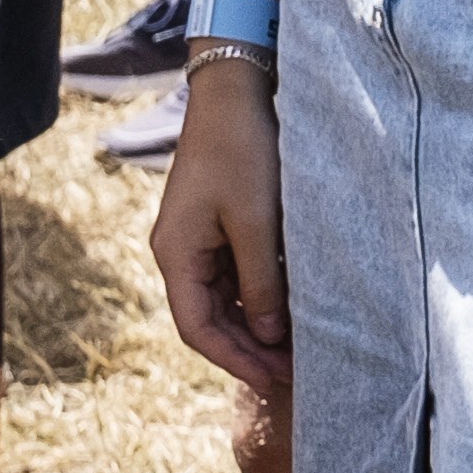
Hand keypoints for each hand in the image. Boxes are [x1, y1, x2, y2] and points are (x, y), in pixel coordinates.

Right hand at [149, 48, 294, 466]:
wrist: (236, 93)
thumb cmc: (244, 152)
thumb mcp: (256, 222)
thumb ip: (260, 282)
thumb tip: (266, 336)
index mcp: (175, 254)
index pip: (197, 328)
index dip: (234, 360)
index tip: (273, 380)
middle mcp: (178, 251)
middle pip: (208, 319)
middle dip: (248, 349)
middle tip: (294, 372)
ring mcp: (196, 238)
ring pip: (222, 299)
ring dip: (255, 325)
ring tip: (297, 347)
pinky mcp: (217, 224)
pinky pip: (233, 274)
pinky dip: (258, 296)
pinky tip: (290, 309)